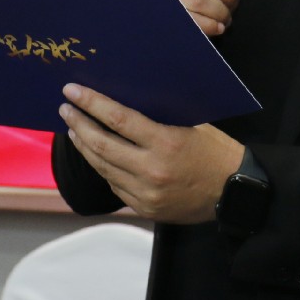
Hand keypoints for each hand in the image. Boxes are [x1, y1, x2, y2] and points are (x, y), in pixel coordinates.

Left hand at [60, 84, 243, 223]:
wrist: (234, 192)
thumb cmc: (214, 150)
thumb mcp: (191, 124)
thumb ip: (158, 117)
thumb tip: (124, 100)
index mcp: (166, 143)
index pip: (118, 120)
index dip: (92, 104)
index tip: (72, 91)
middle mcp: (152, 170)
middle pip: (102, 145)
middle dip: (79, 124)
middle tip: (65, 109)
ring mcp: (146, 193)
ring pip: (103, 167)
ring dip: (85, 147)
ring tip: (73, 129)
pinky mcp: (144, 208)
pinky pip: (115, 184)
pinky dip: (102, 167)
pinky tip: (94, 154)